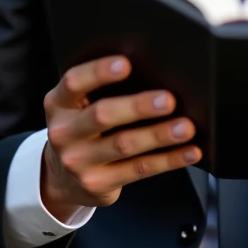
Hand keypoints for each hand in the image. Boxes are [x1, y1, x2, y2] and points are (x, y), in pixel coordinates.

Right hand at [41, 55, 200, 220]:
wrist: (60, 178)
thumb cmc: (80, 129)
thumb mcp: (76, 107)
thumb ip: (99, 90)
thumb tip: (152, 71)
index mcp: (59, 103)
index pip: (74, 82)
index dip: (98, 71)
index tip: (126, 63)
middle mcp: (63, 132)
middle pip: (102, 115)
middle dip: (138, 106)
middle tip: (168, 100)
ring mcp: (78, 162)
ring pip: (124, 145)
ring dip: (159, 135)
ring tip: (186, 127)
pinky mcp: (97, 184)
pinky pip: (139, 170)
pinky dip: (169, 160)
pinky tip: (189, 151)